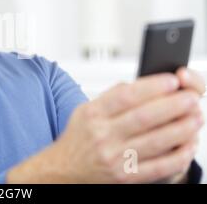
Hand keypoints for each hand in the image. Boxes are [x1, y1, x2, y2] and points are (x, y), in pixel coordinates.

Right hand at [7, 69, 204, 182]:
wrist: (64, 169)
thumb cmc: (79, 138)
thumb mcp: (85, 109)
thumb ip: (111, 96)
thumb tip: (141, 84)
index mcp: (93, 114)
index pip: (125, 96)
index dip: (152, 87)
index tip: (172, 80)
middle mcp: (102, 135)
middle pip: (144, 117)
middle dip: (174, 105)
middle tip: (191, 97)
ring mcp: (115, 157)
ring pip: (156, 141)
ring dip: (182, 128)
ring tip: (197, 117)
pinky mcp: (126, 177)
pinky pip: (159, 167)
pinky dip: (178, 155)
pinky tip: (189, 145)